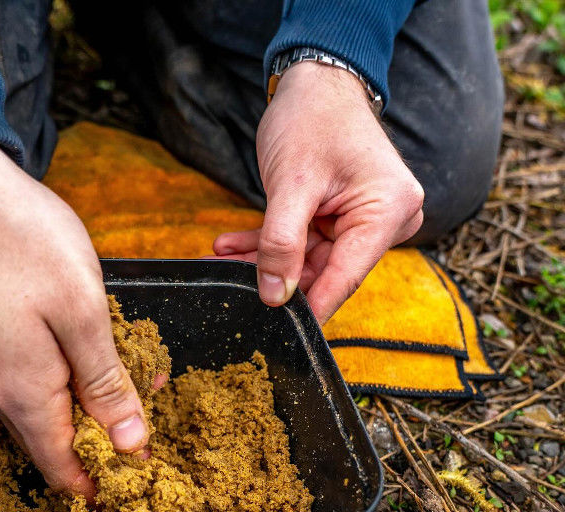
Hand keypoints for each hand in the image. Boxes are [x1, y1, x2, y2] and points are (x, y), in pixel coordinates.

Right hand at [0, 132, 150, 496]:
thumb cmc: (25, 245)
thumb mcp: (83, 314)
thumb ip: (105, 385)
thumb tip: (130, 444)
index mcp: (25, 396)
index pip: (65, 471)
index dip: (104, 481)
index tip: (143, 469)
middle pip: (55, 447)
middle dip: (105, 442)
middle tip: (151, 412)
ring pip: (45, 415)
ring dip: (91, 408)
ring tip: (137, 379)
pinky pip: (32, 385)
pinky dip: (69, 382)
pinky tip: (97, 352)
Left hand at [213, 62, 423, 322]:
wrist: (315, 81)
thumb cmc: (311, 119)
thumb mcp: (291, 184)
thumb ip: (281, 244)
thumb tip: (274, 297)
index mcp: (387, 211)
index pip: (344, 277)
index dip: (309, 308)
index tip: (278, 333)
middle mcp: (384, 220)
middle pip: (325, 271)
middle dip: (275, 278)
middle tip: (230, 288)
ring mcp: (363, 220)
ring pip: (307, 259)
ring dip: (263, 260)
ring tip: (221, 258)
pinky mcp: (342, 217)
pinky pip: (302, 242)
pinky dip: (268, 244)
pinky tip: (230, 245)